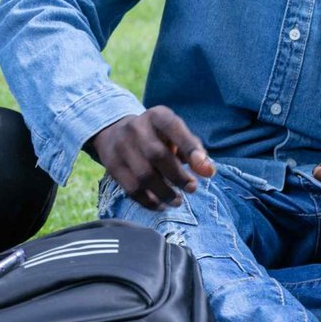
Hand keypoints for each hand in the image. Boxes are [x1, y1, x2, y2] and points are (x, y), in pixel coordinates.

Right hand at [89, 106, 214, 209]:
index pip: (174, 127)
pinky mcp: (112, 166)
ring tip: (177, 200)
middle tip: (192, 188)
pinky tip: (161, 205)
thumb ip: (193, 149)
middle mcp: (136, 128)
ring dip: (164, 193)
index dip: (191, 149)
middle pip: (157, 155)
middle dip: (178, 176)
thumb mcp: (173, 133)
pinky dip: (149, 201)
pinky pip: (131, 189)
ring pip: (143, 176)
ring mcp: (121, 146)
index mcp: (157, 116)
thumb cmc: (156, 136)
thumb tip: (208, 171)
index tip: (207, 171)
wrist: (115, 133)